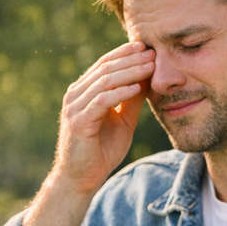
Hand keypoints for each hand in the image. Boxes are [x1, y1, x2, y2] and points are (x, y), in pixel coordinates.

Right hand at [55, 41, 153, 194]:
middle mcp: (75, 94)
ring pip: (104, 81)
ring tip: (150, 66)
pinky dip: (121, 92)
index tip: (146, 46)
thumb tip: (147, 78)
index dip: (125, 53)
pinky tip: (137, 87)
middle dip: (131, 59)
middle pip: (105, 68)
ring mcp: (74, 107)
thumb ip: (131, 100)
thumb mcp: (123, 120)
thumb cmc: (101, 150)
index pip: (104, 64)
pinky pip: (102, 101)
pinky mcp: (79, 121)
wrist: (81, 179)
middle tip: (152, 53)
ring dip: (130, 72)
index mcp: (83, 91)